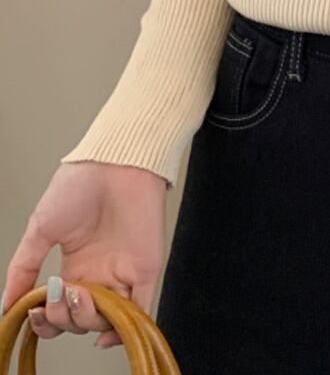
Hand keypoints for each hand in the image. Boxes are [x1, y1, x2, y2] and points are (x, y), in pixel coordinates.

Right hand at [2, 161, 167, 349]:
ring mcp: (124, 271)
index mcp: (77, 266)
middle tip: (58, 296)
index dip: (45, 321)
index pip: (60, 310)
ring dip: (85, 321)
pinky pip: (142, 308)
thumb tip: (6, 308)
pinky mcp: (147, 267)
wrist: (114, 161)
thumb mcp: (41, 229)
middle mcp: (101, 273)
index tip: (33, 313)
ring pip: (107, 320)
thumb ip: (24, 268)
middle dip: (63, 319)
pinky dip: (123, 329)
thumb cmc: (80, 185)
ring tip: (76, 296)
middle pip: (80, 319)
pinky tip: (103, 334)